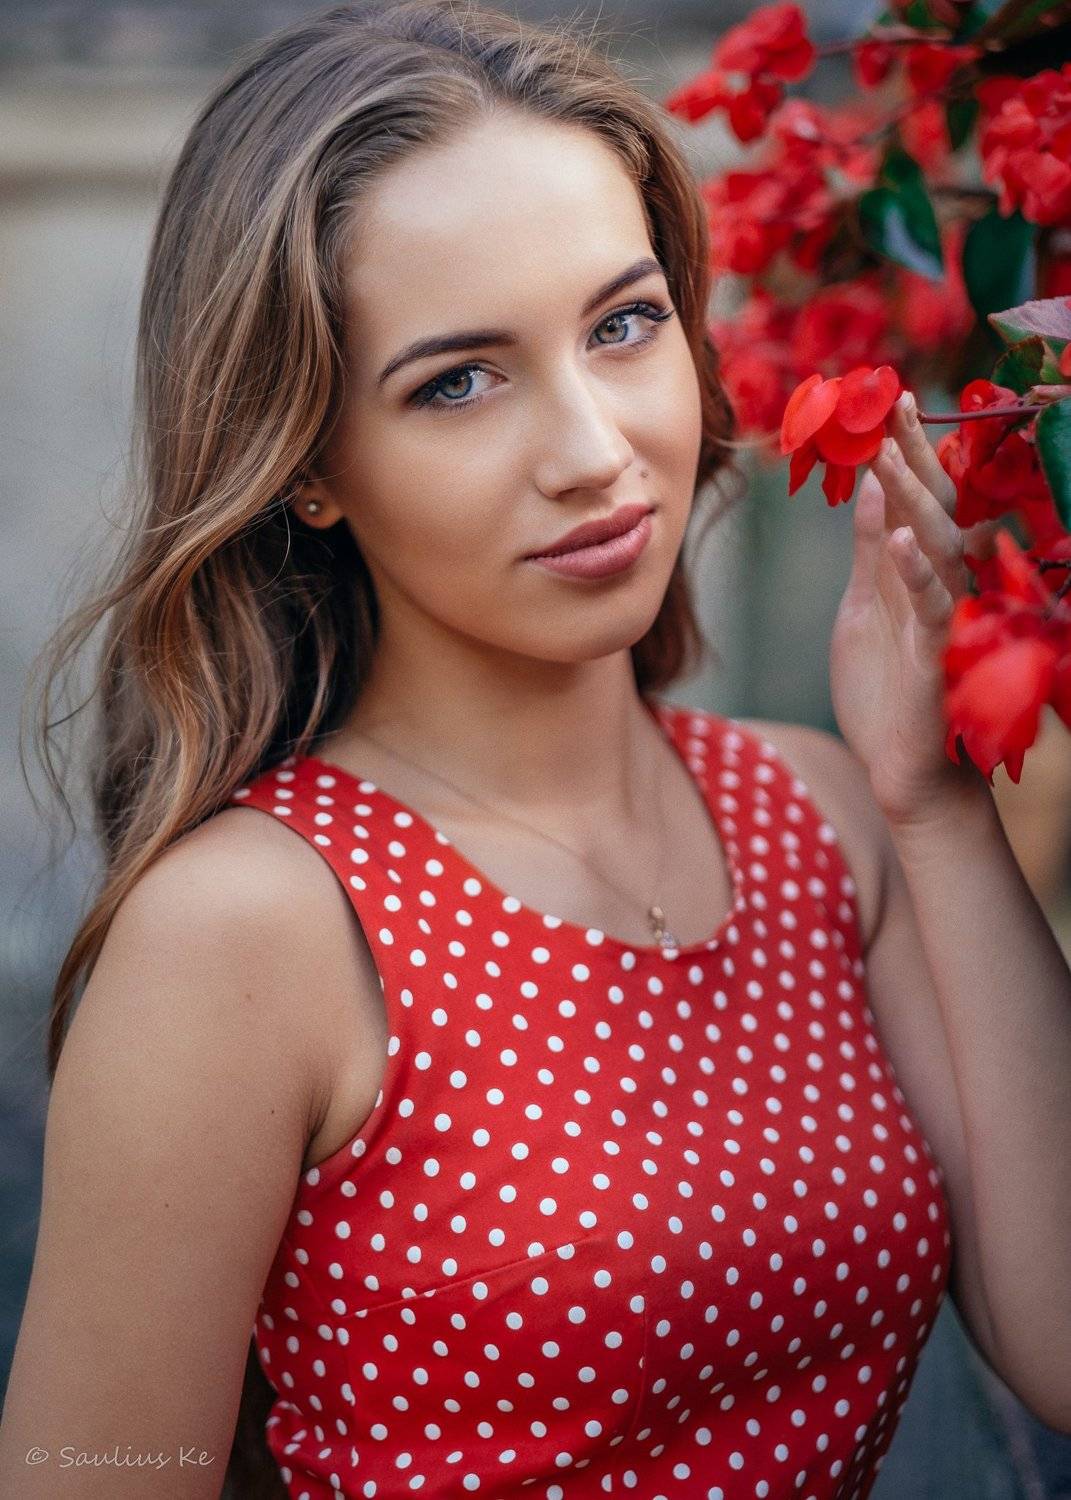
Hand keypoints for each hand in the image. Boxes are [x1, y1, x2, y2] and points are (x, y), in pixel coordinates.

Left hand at [829, 391, 998, 825]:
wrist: (902, 772)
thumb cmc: (886, 692)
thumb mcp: (864, 609)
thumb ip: (869, 551)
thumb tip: (868, 486)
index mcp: (921, 571)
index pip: (918, 500)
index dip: (906, 451)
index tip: (887, 400)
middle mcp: (943, 586)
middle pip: (935, 510)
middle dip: (915, 458)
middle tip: (892, 406)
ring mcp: (946, 620)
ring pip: (940, 548)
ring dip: (915, 500)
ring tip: (888, 455)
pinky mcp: (941, 659)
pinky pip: (935, 608)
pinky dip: (918, 572)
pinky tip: (901, 538)